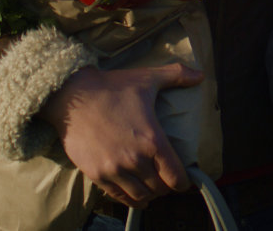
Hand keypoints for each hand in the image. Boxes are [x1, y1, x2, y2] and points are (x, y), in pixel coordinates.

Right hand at [37, 63, 203, 207]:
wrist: (72, 96)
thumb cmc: (111, 87)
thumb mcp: (146, 78)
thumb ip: (176, 76)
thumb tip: (200, 75)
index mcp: (152, 139)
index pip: (175, 175)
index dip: (183, 182)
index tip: (184, 181)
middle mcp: (135, 159)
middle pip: (160, 188)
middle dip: (166, 187)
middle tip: (166, 181)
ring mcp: (115, 169)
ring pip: (140, 196)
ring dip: (149, 194)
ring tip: (150, 188)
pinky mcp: (96, 174)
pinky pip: (118, 196)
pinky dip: (129, 198)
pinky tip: (133, 194)